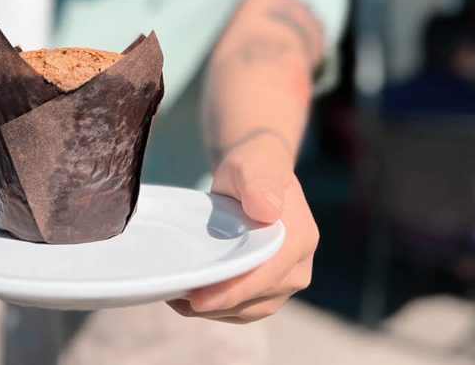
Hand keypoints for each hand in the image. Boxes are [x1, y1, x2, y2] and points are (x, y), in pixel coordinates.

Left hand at [168, 138, 317, 323]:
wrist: (256, 177)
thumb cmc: (253, 167)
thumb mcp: (252, 165)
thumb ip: (259, 183)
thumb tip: (266, 210)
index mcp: (299, 238)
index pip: (269, 274)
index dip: (236, 290)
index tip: (200, 299)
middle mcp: (298, 267)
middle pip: (257, 298)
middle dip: (217, 303)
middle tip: (175, 297)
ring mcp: (284, 283)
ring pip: (247, 310)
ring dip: (212, 309)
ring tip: (176, 296)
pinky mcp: (267, 292)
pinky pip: (241, 310)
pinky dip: (214, 308)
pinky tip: (186, 297)